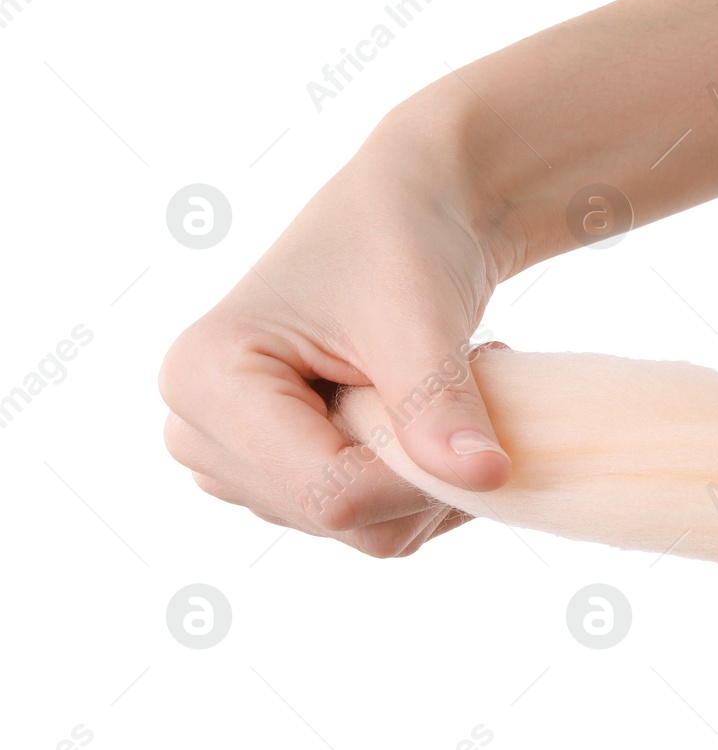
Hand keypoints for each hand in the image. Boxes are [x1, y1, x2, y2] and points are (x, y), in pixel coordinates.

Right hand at [160, 114, 519, 556]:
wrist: (403, 218)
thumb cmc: (398, 244)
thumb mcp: (419, 320)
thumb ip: (440, 406)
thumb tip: (487, 481)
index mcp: (206, 380)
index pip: (329, 494)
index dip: (420, 480)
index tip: (475, 423)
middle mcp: (199, 433)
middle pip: (343, 521)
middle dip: (423, 472)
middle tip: (459, 388)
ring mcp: (235, 463)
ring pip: (365, 530)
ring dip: (429, 473)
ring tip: (441, 391)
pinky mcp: (277, 478)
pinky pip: (372, 522)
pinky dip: (421, 480)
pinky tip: (427, 418)